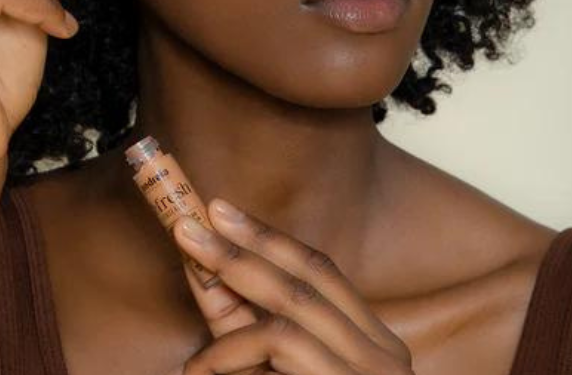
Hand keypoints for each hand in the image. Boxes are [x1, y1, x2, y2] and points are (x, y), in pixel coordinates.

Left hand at [167, 198, 414, 374]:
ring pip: (294, 304)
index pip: (322, 271)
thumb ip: (246, 331)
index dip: (269, 237)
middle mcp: (383, 355)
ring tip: (188, 266)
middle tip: (193, 219)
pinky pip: (279, 344)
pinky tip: (201, 369)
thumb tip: (205, 272)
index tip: (222, 212)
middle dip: (244, 242)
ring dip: (233, 278)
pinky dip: (231, 349)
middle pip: (309, 276)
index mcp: (373, 344)